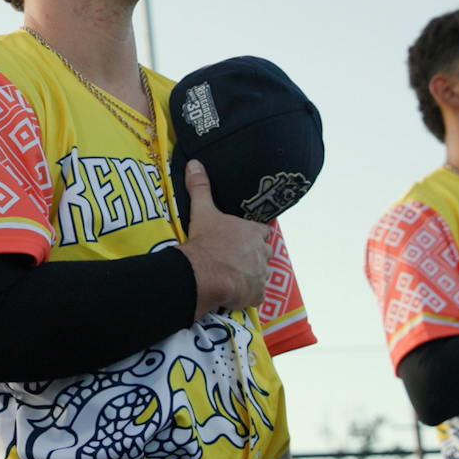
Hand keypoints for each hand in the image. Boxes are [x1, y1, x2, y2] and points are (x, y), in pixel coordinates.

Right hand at [176, 159, 270, 317]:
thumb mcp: (202, 211)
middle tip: (233, 259)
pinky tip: (234, 293)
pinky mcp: (256, 295)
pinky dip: (248, 295)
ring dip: (250, 276)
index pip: (261, 232)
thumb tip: (194, 163)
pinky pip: (256, 295)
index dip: (253, 235)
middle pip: (264, 253)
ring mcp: (261, 275)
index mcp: (253, 232)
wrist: (204, 273)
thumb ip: (200, 187)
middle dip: (254, 256)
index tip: (240, 239)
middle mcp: (262, 253)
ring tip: (231, 277)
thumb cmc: (206, 240)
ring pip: (261, 274)